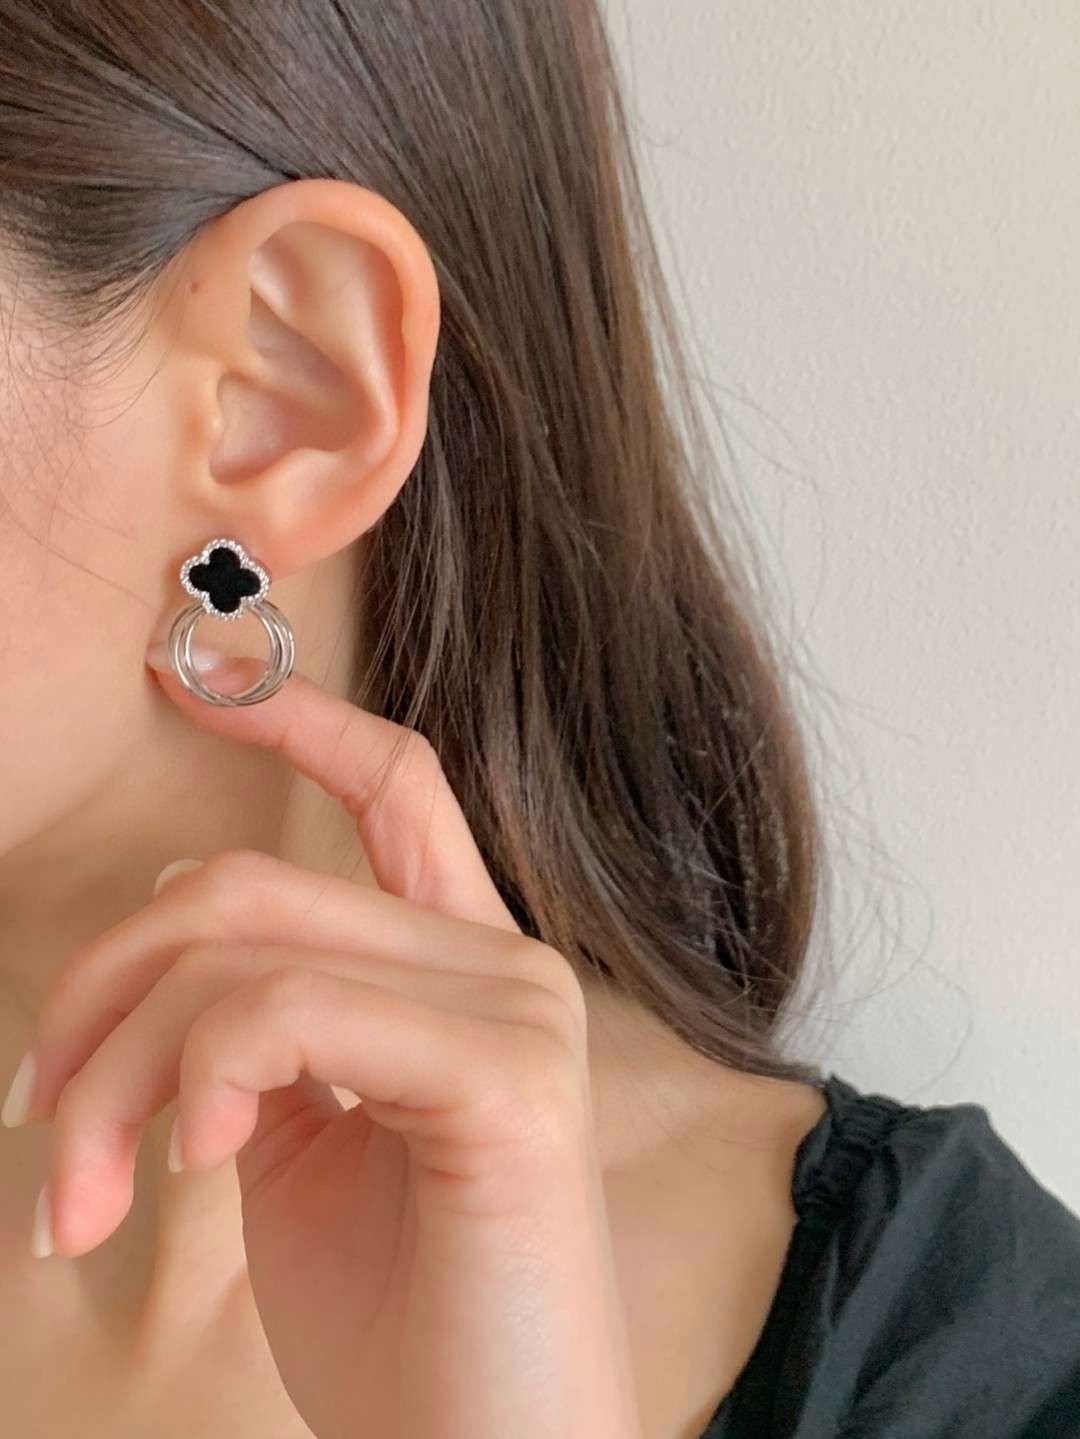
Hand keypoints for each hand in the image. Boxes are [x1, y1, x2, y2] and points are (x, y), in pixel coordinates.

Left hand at [16, 654, 642, 1438]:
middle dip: (103, 987)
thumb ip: (256, 1030)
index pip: (396, 785)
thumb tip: (174, 925)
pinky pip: (292, 1012)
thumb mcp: (297, 1148)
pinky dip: (203, 1077)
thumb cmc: (401, 1319)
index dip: (297, 712)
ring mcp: (514, 1008)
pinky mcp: (508, 1075)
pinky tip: (189, 1169)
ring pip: (245, 947)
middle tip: (41, 1118)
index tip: (194, 673)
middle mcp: (501, 963)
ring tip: (86, 1197)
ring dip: (120, 1069)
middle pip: (247, 885)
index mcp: (457, 969)